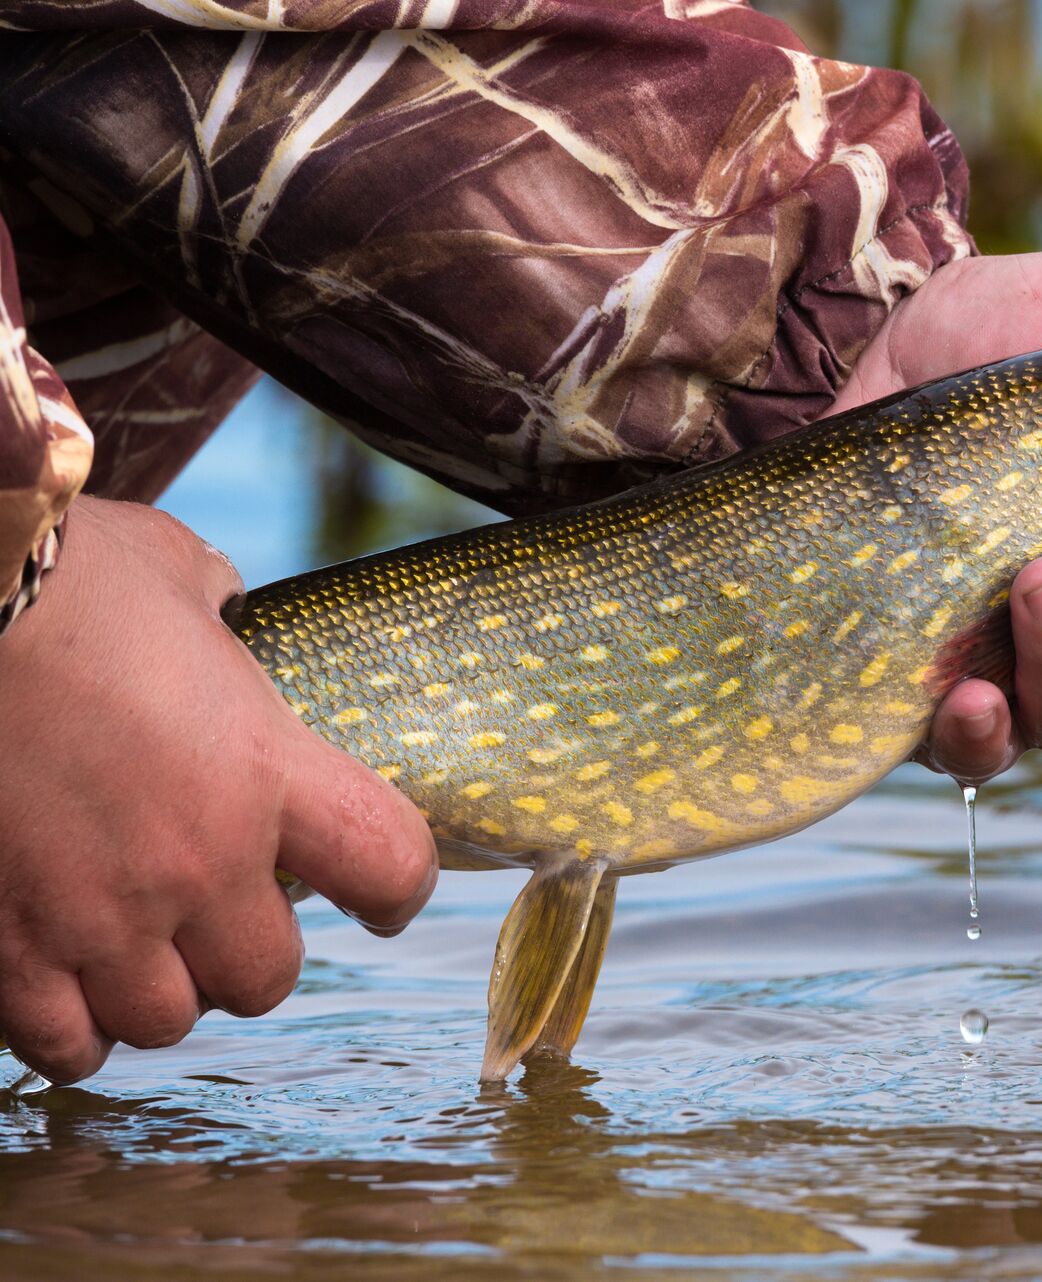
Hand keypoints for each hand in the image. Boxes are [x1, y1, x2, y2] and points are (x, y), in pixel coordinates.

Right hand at [0, 498, 437, 1083]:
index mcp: (265, 768)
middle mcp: (196, 861)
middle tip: (225, 915)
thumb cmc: (53, 575)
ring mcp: (96, 916)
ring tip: (139, 948)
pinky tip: (64, 983)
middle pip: (269, 976)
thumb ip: (215, 611)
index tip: (380, 897)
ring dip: (163, 991)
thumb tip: (217, 610)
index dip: (397, 888)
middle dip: (253, 953)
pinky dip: (72, 1028)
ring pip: (167, 1020)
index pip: (390, 865)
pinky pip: (64, 1044)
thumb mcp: (171, 571)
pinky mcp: (3, 950)